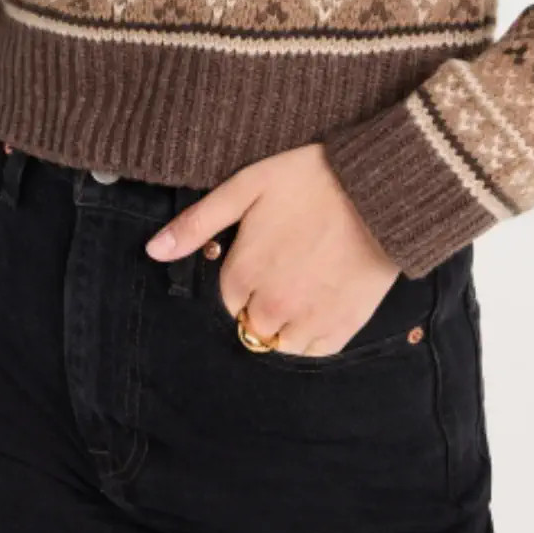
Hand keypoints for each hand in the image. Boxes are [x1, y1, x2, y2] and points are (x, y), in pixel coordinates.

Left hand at [144, 142, 400, 354]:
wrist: (380, 188)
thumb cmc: (312, 180)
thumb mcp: (246, 186)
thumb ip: (197, 223)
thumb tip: (152, 251)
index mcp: (243, 275)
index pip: (227, 298)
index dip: (244, 276)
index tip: (264, 254)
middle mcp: (273, 306)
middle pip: (250, 325)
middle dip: (260, 303)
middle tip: (286, 267)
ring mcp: (310, 320)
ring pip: (281, 343)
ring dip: (286, 324)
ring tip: (305, 285)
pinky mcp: (345, 326)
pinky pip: (316, 352)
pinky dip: (314, 336)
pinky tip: (322, 302)